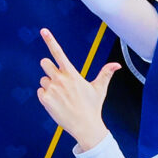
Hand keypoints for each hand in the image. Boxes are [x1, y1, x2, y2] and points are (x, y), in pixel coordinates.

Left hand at [34, 28, 116, 150]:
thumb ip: (105, 74)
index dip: (50, 40)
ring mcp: (52, 90)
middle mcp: (60, 79)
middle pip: (44, 63)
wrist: (85, 127)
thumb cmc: (93, 107)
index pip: (59, 53)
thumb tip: (117, 65)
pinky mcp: (45, 100)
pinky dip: (46, 96)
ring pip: (43, 79)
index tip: (43, 30)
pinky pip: (40, 91)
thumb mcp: (99, 89)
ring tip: (62, 96)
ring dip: (49, 85)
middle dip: (48, 67)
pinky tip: (56, 103)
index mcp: (72, 74)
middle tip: (58, 78)